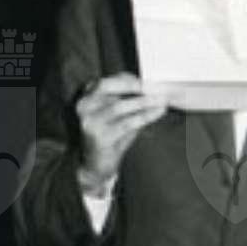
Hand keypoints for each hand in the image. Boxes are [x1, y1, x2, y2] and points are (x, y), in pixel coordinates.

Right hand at [72, 74, 170, 191]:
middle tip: (156, 88)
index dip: (130, 79)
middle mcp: (84, 107)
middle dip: (134, 86)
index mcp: (86, 97)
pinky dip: (145, 116)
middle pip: (108, 87)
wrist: (96, 166)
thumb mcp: (116, 113)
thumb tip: (151, 86)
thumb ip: (127, 98)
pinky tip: (157, 112)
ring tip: (162, 100)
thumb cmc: (111, 136)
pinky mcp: (99, 136)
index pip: (108, 81)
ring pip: (119, 106)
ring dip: (144, 102)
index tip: (149, 82)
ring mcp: (90, 122)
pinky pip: (126, 123)